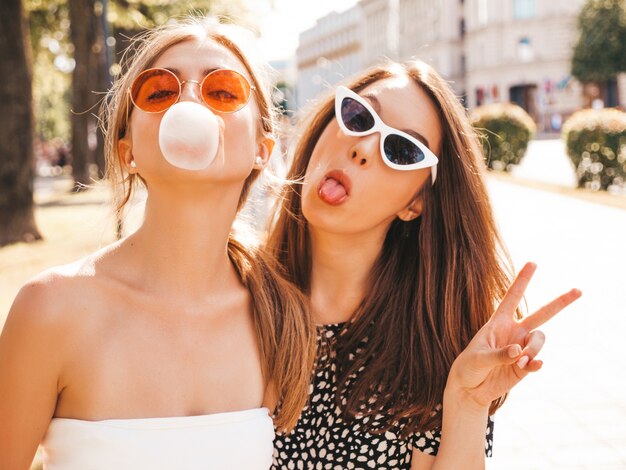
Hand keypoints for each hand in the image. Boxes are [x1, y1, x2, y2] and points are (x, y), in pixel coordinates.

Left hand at [446, 262, 581, 409]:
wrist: (470, 388)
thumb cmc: (469, 367)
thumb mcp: (478, 358)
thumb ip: (499, 354)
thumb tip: (519, 351)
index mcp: (498, 322)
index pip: (512, 297)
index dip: (522, 280)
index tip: (533, 263)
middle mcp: (514, 332)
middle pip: (542, 314)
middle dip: (560, 302)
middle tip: (579, 290)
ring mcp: (522, 348)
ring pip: (540, 340)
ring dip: (533, 349)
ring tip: (518, 361)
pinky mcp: (525, 366)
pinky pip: (538, 361)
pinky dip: (535, 364)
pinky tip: (527, 367)